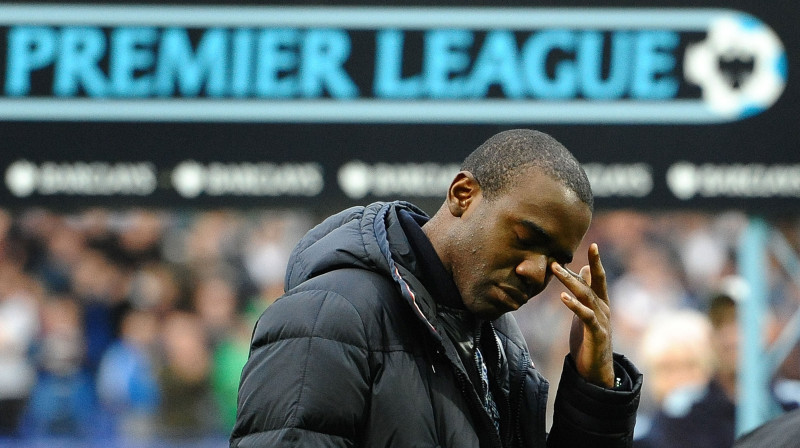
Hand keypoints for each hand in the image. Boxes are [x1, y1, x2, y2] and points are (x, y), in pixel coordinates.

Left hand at [551, 243, 614, 387]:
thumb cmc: (589, 338)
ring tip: (555, 269)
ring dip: (570, 282)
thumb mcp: (587, 311)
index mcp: (601, 302)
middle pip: (595, 283)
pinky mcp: (596, 334)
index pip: (598, 278)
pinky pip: (585, 316)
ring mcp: (602, 321)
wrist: (596, 370)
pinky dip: (574, 306)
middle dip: (593, 264)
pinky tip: (563, 297)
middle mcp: (604, 308)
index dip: (595, 262)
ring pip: (586, 297)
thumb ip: (587, 291)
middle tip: (586, 247)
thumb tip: (584, 269)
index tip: (593, 245)